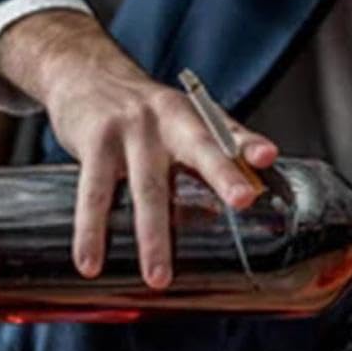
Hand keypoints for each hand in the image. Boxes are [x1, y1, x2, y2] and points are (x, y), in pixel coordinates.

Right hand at [0, 10, 278, 287]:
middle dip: (222, 174)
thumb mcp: (184, 115)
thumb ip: (220, 143)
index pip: (228, 130)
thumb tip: (259, 176)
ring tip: (158, 279)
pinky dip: (91, 232)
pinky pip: (93, 193)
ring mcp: (130, 129)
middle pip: (199, 148)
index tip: (267, 156)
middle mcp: (168, 118)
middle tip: (243, 200)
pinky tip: (91, 262)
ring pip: (146, 187)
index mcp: (194, 115)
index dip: (249, 143)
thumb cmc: (145, 108)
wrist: (84, 72)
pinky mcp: (94, 141)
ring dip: (152, 236)